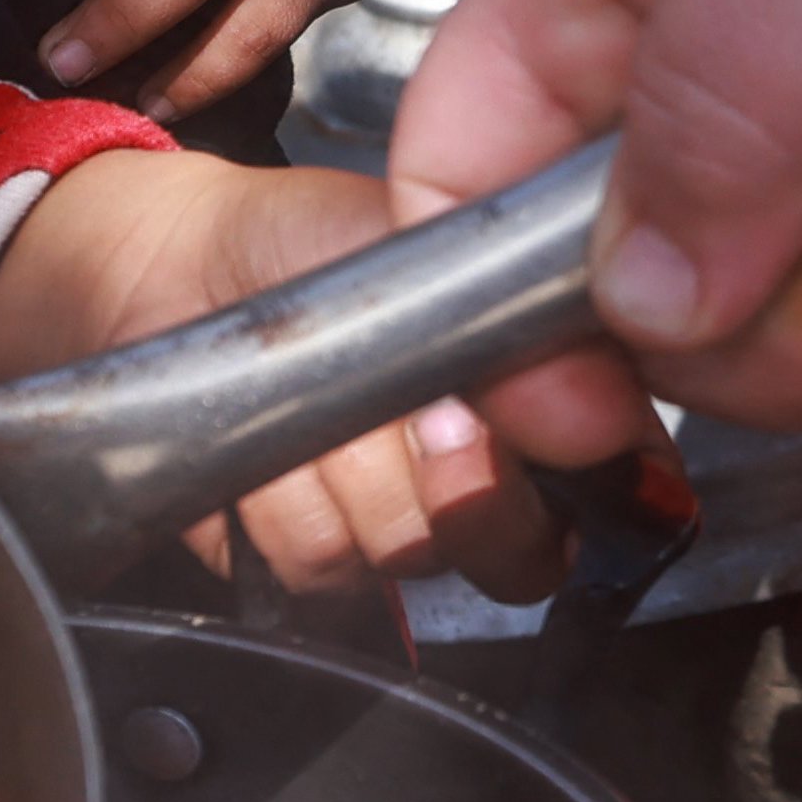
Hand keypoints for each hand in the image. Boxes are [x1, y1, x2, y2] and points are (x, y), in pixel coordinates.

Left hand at [0, 149, 644, 592]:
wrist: (179, 270)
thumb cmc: (311, 237)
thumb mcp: (421, 233)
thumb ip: (498, 304)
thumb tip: (563, 385)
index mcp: (550, 396)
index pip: (623, 481)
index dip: (573, 466)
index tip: (485, 409)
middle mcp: (491, 483)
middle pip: (519, 550)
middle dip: (447, 474)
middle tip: (403, 401)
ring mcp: (401, 535)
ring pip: (403, 553)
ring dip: (341, 471)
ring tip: (314, 396)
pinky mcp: (310, 568)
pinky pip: (312, 567)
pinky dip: (271, 498)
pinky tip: (264, 439)